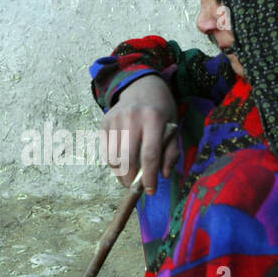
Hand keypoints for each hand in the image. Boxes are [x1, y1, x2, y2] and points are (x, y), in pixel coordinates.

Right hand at [101, 75, 179, 194]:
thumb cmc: (161, 109)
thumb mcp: (173, 126)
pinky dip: (112, 164)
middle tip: (136, 188)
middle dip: (132, 179)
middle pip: (128, 159)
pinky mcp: (104, 122)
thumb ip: (170, 151)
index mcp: (153, 118)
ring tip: (129, 178)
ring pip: (113, 158)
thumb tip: (163, 175)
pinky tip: (121, 165)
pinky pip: (105, 152)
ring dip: (121, 175)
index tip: (150, 191)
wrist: (141, 86)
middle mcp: (132, 118)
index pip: (150, 154)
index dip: (149, 176)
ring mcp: (115, 119)